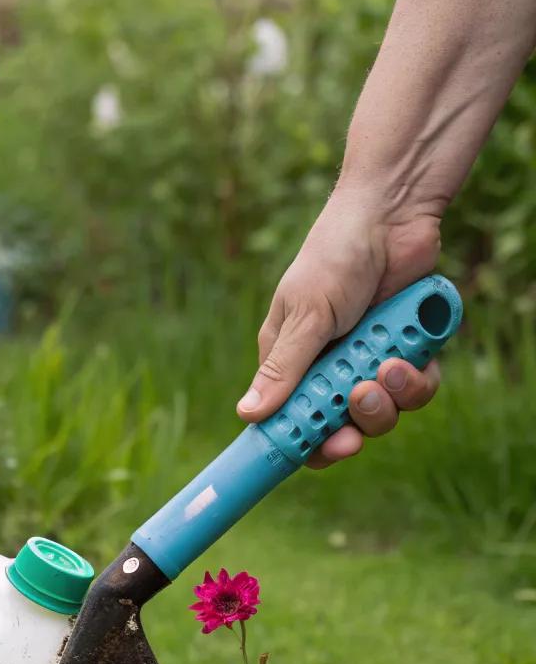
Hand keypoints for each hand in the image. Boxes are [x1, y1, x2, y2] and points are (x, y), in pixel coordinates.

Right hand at [237, 184, 442, 466]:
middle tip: (358, 414)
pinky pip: (416, 389)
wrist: (394, 213)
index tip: (324, 450)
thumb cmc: (336, 255)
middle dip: (355, 425)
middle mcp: (329, 368)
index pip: (292, 420)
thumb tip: (247, 414)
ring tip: (387, 367)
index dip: (307, 443)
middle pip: (341, 427)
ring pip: (383, 414)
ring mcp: (369, 361)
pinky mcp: (407, 351)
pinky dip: (416, 379)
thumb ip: (284, 368)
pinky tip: (409, 353)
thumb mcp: (306, 314)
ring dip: (388, 400)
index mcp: (292, 362)